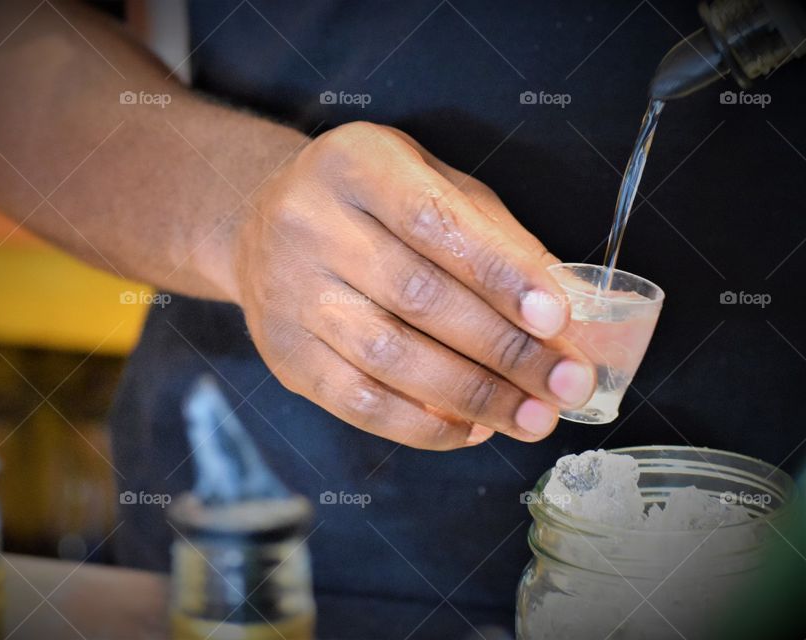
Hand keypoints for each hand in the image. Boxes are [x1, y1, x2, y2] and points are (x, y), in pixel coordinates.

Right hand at [230, 122, 594, 449]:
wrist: (261, 222)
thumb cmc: (370, 201)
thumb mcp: (430, 181)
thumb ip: (493, 234)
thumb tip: (565, 307)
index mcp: (355, 164)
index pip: (434, 220)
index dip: (498, 272)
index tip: (558, 318)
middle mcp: (310, 224)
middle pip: (416, 296)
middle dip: (504, 349)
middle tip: (567, 383)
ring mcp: (289, 294)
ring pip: (388, 357)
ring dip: (473, 396)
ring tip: (533, 419)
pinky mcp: (284, 355)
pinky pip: (357, 402)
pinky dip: (423, 425)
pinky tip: (473, 429)